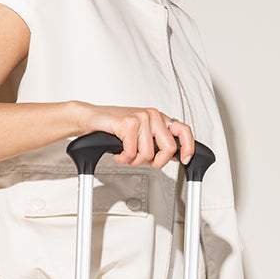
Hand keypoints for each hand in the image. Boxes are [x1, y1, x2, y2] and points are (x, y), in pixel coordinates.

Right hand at [77, 103, 194, 168]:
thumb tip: (173, 156)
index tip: (185, 159)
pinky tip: (118, 153)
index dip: (188, 147)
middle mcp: (152, 116)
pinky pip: (131, 153)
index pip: (183, 130)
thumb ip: (157, 142)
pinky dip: (123, 159)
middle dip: (157, 162)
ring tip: (126, 154)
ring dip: (134, 161)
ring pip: (148, 154)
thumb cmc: (114, 127)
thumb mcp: (141, 134)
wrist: (91, 119)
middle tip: (145, 162)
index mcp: (158, 118)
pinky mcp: (128, 123)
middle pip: (169, 148)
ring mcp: (141, 118)